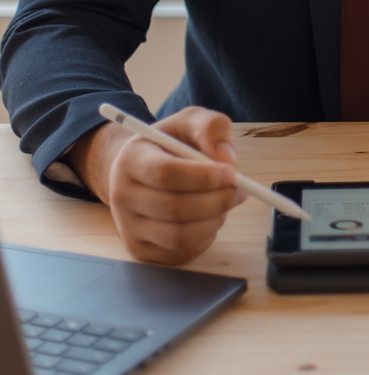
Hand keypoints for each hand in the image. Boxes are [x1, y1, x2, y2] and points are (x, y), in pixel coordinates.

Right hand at [67, 107, 246, 265]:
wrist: (139, 169)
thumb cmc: (169, 144)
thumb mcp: (189, 122)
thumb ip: (211, 128)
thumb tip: (227, 158)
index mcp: (132, 160)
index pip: (165, 173)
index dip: (202, 176)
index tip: (232, 173)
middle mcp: (122, 196)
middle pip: (174, 208)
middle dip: (216, 201)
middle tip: (239, 191)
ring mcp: (128, 227)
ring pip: (179, 236)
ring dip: (213, 221)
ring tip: (224, 202)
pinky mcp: (140, 250)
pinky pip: (180, 252)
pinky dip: (205, 237)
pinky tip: (208, 218)